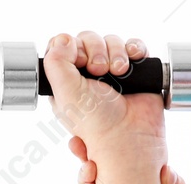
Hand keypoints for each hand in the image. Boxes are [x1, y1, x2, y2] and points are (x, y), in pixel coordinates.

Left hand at [42, 32, 165, 171]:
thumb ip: (55, 62)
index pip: (64, 46)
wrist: (131, 136)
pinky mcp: (135, 72)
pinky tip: (132, 61)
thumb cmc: (98, 124)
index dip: (72, 48)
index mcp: (67, 80)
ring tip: (119, 72)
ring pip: (112, 41)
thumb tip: (64, 39)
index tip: (79, 63)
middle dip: (95, 51)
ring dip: (116, 53)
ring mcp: (112, 72)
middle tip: (99, 72)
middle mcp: (89, 75)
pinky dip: (135, 49)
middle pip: (89, 39)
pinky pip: (134, 46)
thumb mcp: (65, 93)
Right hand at [70, 136, 183, 183]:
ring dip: (83, 172)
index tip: (98, 128)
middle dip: (83, 150)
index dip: (104, 138)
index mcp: (130, 171)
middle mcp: (111, 182)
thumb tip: (168, 170)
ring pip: (84, 180)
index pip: (113, 150)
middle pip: (92, 160)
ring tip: (89, 170)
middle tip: (79, 144)